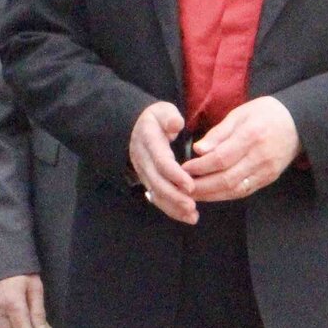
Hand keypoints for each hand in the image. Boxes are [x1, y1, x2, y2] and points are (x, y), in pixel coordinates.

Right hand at [130, 101, 195, 223]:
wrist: (135, 128)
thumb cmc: (156, 119)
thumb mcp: (162, 110)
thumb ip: (169, 117)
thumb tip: (176, 124)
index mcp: (149, 142)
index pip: (160, 161)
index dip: (174, 175)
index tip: (190, 185)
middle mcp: (143, 161)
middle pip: (157, 182)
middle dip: (174, 196)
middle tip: (192, 206)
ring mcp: (144, 173)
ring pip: (156, 194)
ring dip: (173, 207)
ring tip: (192, 216)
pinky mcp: (149, 182)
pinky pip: (158, 198)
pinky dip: (172, 210)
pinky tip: (188, 217)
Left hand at [183, 96, 299, 201]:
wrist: (298, 122)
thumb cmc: (265, 113)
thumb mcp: (240, 113)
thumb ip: (219, 133)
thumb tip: (198, 150)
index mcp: (251, 136)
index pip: (221, 158)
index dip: (200, 167)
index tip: (183, 168)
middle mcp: (260, 157)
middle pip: (226, 178)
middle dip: (202, 186)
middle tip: (182, 186)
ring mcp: (266, 170)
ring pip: (235, 189)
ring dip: (211, 195)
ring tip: (192, 194)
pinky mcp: (269, 178)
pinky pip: (244, 191)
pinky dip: (225, 195)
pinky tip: (210, 194)